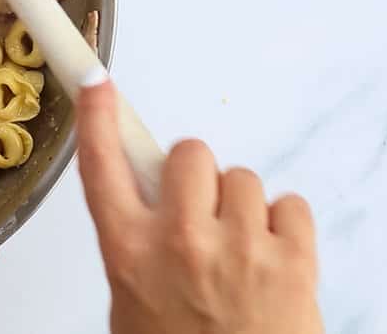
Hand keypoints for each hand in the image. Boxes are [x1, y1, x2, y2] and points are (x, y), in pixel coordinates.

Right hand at [76, 80, 322, 333]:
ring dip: (239, 203)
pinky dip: (282, 222)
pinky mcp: (291, 259)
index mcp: (129, 252)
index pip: (102, 166)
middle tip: (198, 207)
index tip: (95, 83)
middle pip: (187, 153)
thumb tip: (146, 208)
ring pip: (240, 176)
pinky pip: (288, 203)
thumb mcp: (132, 302)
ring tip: (238, 247)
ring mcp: (238, 246)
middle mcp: (180, 240)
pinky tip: (270, 253)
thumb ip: (134, 247)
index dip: (97, 117)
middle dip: (194, 173)